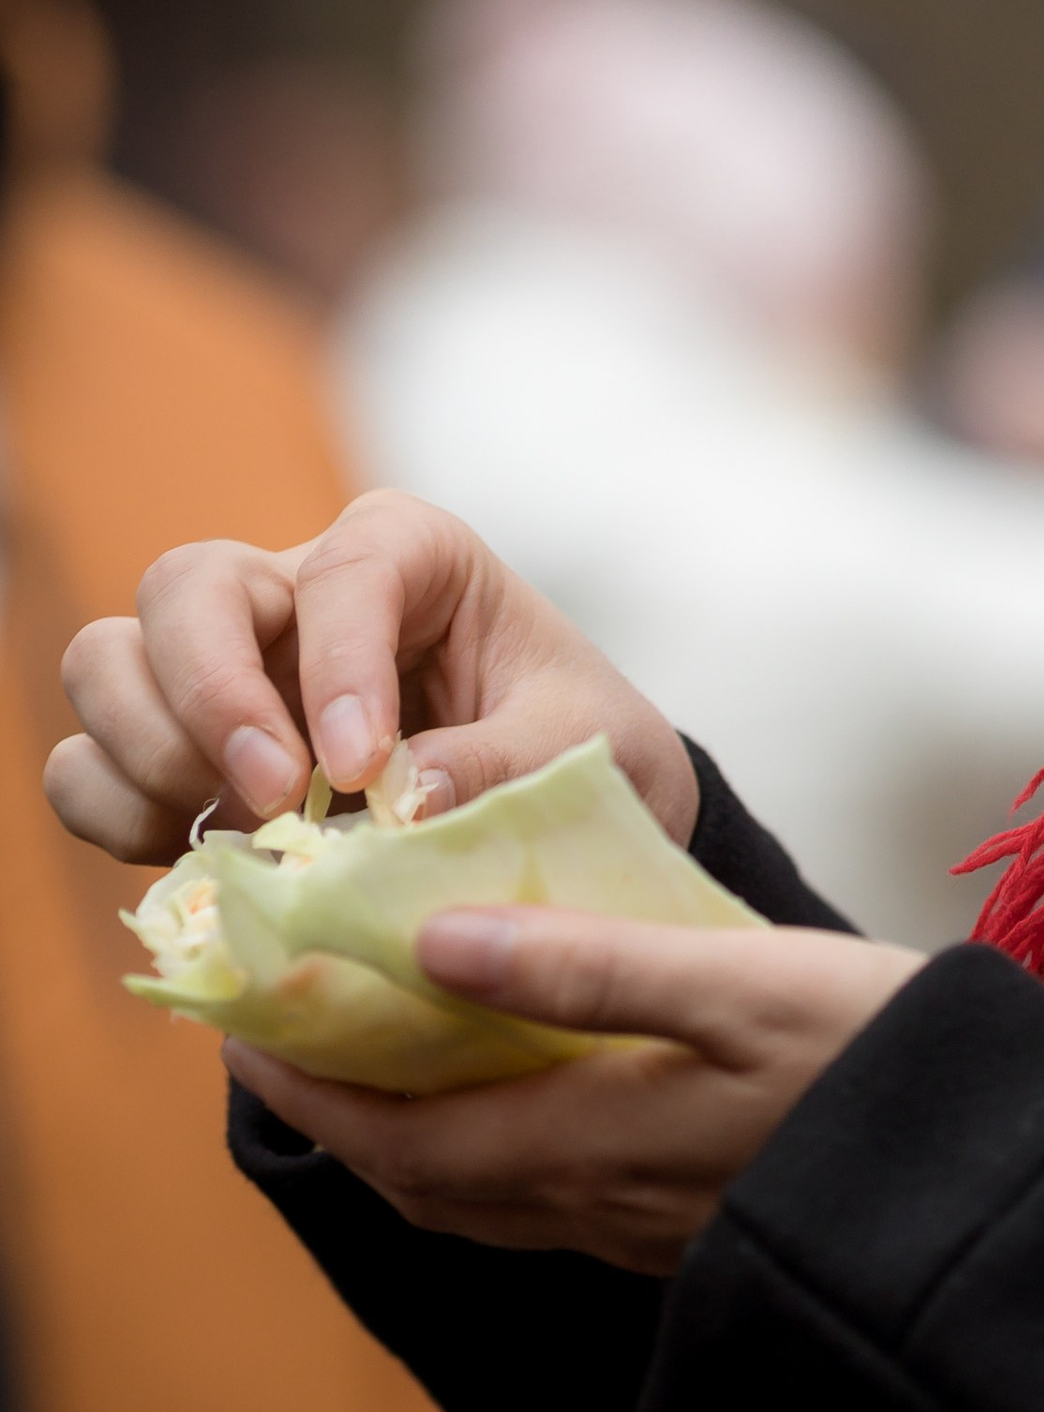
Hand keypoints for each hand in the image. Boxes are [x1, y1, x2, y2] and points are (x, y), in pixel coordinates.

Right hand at [44, 490, 696, 866]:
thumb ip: (509, 764)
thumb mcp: (586, 744)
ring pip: (111, 659)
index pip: (344, 570)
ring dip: (148, 751)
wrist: (562, 808)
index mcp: (410, 554)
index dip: (338, 665)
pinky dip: (114, 812)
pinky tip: (199, 857)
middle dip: (207, 690)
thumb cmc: (578, 742)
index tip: (363, 770)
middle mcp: (297, 592)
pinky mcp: (186, 755)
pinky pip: (88, 762)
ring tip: (240, 831)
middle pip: (186, 586)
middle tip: (277, 796)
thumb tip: (404, 799)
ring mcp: (229, 669)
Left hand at [223, 909, 927, 1272]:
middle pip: (418, 1176)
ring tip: (369, 1051)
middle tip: (278, 1029)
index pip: (395, 1133)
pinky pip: (538, 1197)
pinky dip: (479, 1145)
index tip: (237, 1020)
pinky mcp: (682, 1223)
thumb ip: (585, 963)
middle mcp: (592, 1205)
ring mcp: (638, 1226)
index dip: (305, 1085)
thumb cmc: (873, 1055)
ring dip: (402, 1132)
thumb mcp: (735, 981)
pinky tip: (502, 1088)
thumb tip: (427, 941)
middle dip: (334, 1110)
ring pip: (476, 1195)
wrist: (988, 1176)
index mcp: (585, 1144)